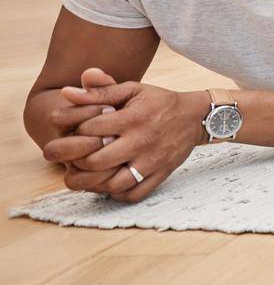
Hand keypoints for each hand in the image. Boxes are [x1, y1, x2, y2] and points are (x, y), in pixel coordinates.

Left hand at [45, 71, 205, 201]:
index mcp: (133, 118)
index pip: (90, 129)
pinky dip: (117, 194)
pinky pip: (134, 194)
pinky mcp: (160, 175)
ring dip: (95, 182)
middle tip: (76, 156)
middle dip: (78, 160)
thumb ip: (100, 91)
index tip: (77, 130)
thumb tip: (66, 93)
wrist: (196, 116)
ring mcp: (152, 162)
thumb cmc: (159, 102)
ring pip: (114, 184)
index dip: (76, 130)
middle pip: (97, 161)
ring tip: (90, 172)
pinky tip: (110, 183)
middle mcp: (142, 142)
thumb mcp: (132, 90)